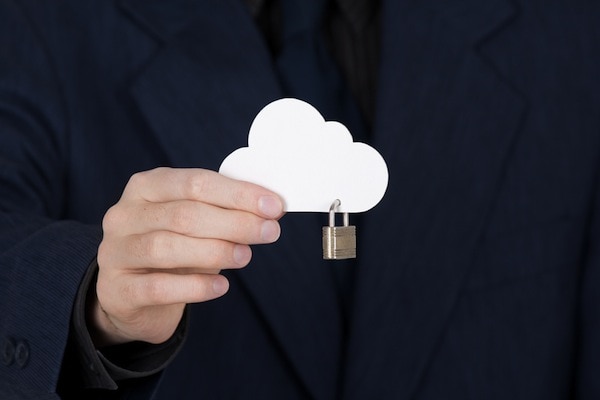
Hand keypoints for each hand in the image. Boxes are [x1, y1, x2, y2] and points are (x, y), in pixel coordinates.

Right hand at [93, 167, 282, 345]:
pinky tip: (221, 286)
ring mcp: (116, 252)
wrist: (132, 297)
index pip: (195, 183)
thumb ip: (226, 213)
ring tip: (246, 256)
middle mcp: (124, 215)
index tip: (273, 206)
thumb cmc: (173, 251)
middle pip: (184, 214)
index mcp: (146, 187)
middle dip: (234, 222)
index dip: (238, 194)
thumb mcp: (196, 225)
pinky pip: (158, 287)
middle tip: (269, 232)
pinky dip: (195, 286)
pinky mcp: (118, 290)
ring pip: (167, 247)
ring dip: (216, 251)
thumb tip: (273, 209)